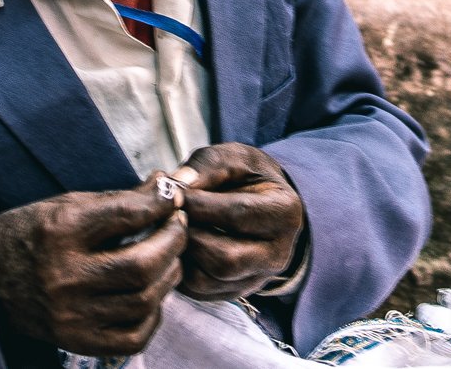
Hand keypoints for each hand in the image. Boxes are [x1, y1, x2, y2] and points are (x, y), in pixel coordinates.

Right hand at [0, 179, 187, 355]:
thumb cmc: (33, 234)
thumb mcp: (67, 206)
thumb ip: (118, 200)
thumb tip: (166, 187)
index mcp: (60, 231)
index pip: (128, 214)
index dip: (161, 201)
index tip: (172, 195)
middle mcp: (65, 276)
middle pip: (143, 264)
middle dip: (173, 240)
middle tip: (178, 226)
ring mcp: (71, 314)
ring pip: (144, 300)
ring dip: (169, 274)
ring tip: (168, 257)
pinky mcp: (77, 340)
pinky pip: (134, 335)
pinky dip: (153, 313)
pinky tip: (151, 294)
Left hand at [172, 144, 305, 301]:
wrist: (259, 201)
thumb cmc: (246, 177)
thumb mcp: (234, 158)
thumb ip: (208, 166)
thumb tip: (176, 186)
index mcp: (284, 212)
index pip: (238, 215)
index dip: (200, 205)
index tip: (173, 194)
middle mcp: (277, 254)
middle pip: (225, 258)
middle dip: (189, 236)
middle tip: (166, 216)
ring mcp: (257, 279)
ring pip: (208, 281)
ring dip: (181, 255)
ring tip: (168, 230)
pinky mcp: (234, 292)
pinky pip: (199, 292)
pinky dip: (179, 270)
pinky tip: (174, 246)